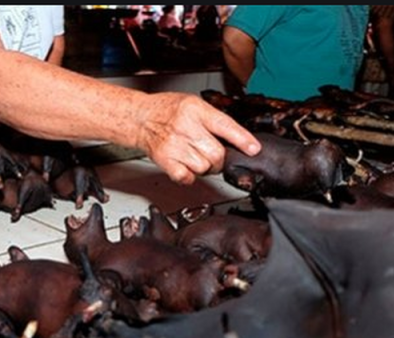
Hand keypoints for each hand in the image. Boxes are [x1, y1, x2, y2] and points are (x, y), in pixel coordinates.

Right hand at [135, 92, 260, 184]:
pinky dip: (190, 176)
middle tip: (213, 155)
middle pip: (216, 154)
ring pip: (203, 167)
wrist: (140, 118)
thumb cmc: (167, 110)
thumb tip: (238, 138)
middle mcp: (185, 127)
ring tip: (195, 157)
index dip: (242, 139)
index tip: (253, 149)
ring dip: (204, 167)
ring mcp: (175, 145)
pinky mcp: (165, 160)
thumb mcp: (193, 104)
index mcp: (195, 110)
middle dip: (219, 159)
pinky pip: (187, 177)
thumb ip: (213, 119)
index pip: (225, 126)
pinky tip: (186, 165)